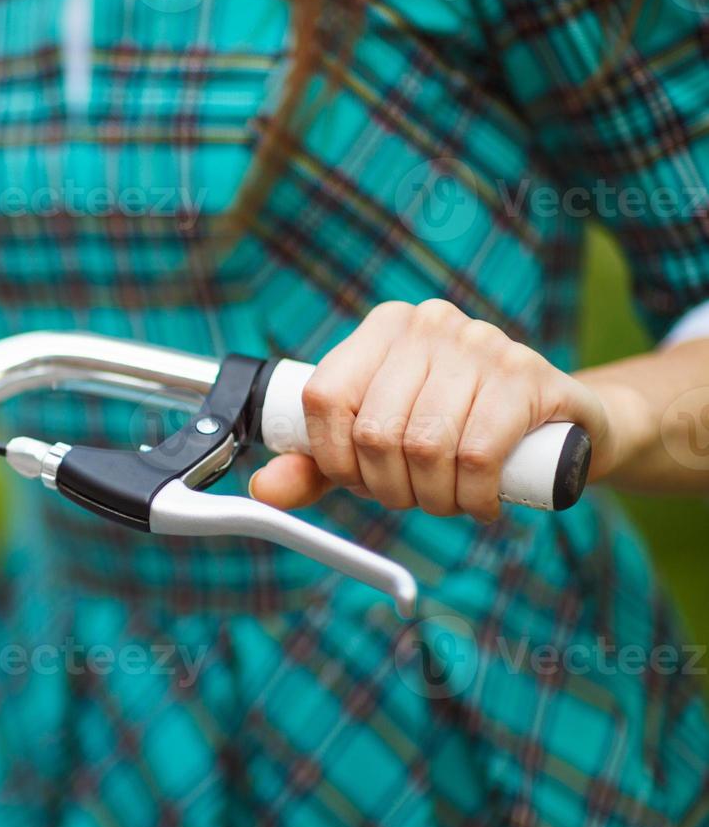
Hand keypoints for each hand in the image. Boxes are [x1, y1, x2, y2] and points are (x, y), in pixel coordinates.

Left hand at [248, 299, 612, 520]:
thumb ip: (319, 466)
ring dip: (433, 497)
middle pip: (375, 431)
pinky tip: (482, 501)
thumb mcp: (378, 447)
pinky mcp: (528, 377)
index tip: (358, 480)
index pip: (324, 397)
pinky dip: (472, 496)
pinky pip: (477, 454)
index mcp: (382, 329)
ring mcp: (481, 343)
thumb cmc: (455, 432)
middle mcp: (427, 325)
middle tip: (413, 498)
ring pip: (425, 446)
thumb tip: (264, 489)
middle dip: (388, 487)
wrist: (561, 426)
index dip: (333, 457)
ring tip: (449, 498)